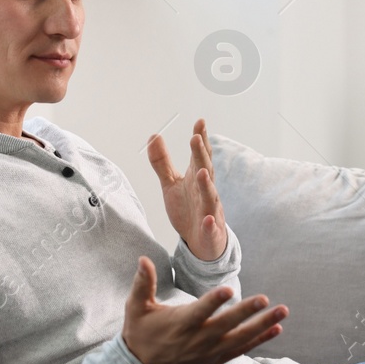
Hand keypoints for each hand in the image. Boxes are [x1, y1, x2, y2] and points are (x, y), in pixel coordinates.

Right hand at [122, 256, 286, 363]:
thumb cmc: (140, 334)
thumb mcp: (136, 308)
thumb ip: (143, 284)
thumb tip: (143, 259)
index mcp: (180, 324)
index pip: (200, 311)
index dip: (214, 301)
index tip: (229, 289)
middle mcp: (197, 339)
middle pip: (226, 325)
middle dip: (247, 312)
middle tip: (265, 299)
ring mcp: (209, 352)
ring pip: (240, 339)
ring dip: (263, 325)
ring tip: (282, 311)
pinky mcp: (216, 360)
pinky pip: (241, 350)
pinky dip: (260, 340)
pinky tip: (276, 329)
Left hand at [147, 118, 226, 260]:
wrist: (200, 241)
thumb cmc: (188, 209)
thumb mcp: (171, 184)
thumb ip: (162, 162)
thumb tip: (153, 136)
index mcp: (196, 178)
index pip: (200, 155)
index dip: (200, 139)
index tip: (199, 121)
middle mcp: (206, 191)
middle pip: (205, 170)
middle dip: (201, 155)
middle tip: (195, 138)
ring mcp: (210, 211)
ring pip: (210, 196)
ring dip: (207, 184)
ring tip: (201, 172)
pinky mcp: (210, 231)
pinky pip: (211, 227)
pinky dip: (210, 223)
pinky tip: (209, 219)